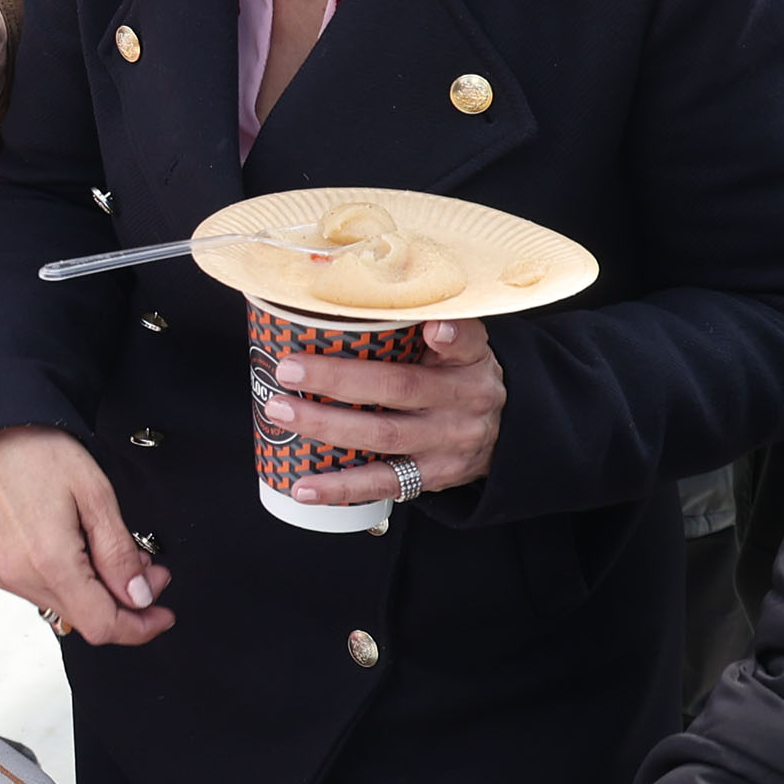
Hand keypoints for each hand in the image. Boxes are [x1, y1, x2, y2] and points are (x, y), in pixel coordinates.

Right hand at [0, 426, 173, 645]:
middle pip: (87, 619)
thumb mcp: (97, 496)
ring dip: (102, 591)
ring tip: (119, 553)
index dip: (139, 627)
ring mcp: (6, 575)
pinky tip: (88, 554)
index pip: (102, 624)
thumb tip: (139, 597)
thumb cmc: (42, 453)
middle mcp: (21, 576)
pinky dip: (76, 582)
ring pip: (68, 607)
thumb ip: (119, 553)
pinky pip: (47, 592)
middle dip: (127, 602)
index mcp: (50, 561)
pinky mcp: (0, 568)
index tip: (163, 614)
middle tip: (151, 569)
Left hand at [269, 316, 507, 507]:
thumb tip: (365, 295)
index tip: (432, 328)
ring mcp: (446, 444)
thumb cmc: (459, 376)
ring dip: (326, 426)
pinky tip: (304, 486)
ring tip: (281, 412)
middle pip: (399, 387)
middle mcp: (462, 401)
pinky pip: (382, 483)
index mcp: (469, 360)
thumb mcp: (461, 346)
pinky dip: (339, 488)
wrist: (502, 435)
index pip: (465, 342)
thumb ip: (424, 322)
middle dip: (339, 379)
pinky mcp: (432, 477)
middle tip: (288, 369)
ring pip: (383, 436)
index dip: (449, 336)